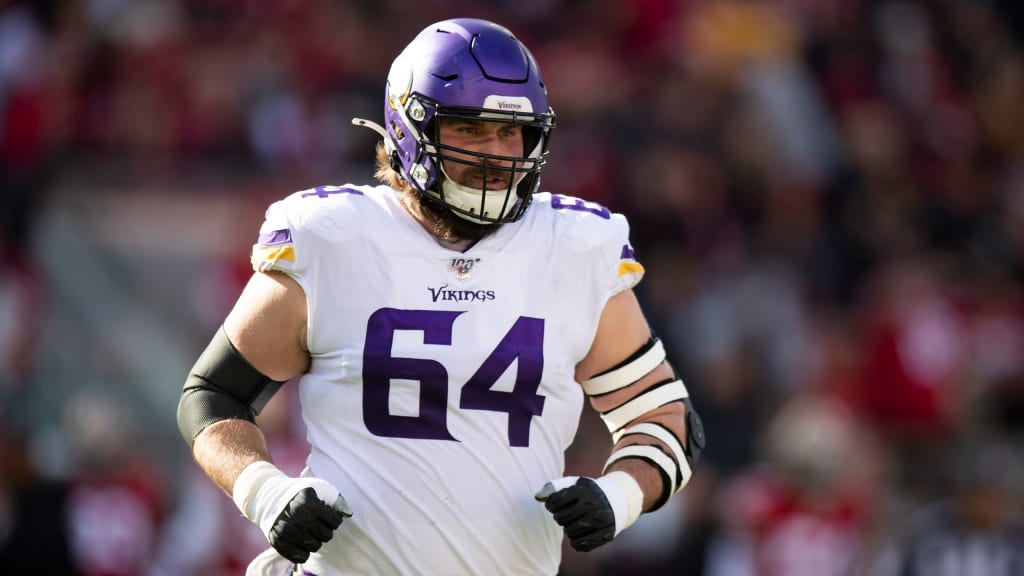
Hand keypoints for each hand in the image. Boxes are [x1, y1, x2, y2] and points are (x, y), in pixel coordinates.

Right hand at [233, 461, 352, 562]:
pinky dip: (304, 553)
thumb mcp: (320, 488)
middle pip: (326, 537)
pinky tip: (301, 542)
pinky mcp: (277, 542)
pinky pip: (300, 557)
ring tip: (309, 531)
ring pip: (315, 547)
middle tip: (317, 524)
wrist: (268, 496)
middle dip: (325, 531)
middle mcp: (298, 519)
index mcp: (310, 504)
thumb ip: (337, 500)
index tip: (326, 515)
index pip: (335, 522)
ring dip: (315, 541)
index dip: (333, 519)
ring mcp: (287, 532)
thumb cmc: (299, 492)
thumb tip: (348, 514)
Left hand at [535, 471, 642, 551]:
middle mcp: (594, 504)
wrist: (619, 500)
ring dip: (567, 530)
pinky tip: (577, 535)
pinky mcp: (605, 535)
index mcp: (584, 490)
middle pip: (561, 518)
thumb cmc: (590, 492)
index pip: (555, 501)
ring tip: (572, 524)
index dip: (551, 505)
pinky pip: (581, 544)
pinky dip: (575, 542)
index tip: (554, 505)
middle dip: (559, 518)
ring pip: (570, 532)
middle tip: (563, 516)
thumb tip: (537, 497)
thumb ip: (554, 488)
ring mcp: (600, 520)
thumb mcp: (575, 484)